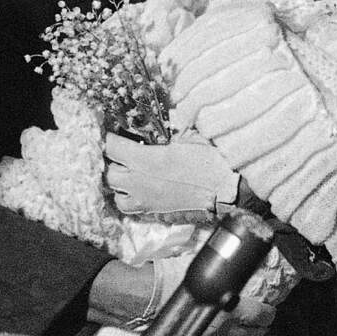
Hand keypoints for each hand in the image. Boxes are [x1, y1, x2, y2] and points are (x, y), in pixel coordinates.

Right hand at [94, 254, 275, 335]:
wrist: (143, 299)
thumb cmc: (172, 279)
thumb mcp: (204, 269)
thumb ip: (223, 272)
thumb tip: (235, 263)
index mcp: (230, 310)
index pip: (262, 316)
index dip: (269, 313)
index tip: (270, 309)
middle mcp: (223, 332)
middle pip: (253, 335)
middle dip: (259, 327)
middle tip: (260, 319)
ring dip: (239, 335)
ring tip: (239, 325)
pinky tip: (214, 332)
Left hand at [103, 131, 239, 217]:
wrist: (226, 189)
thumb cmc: (210, 160)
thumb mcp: (188, 136)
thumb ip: (168, 131)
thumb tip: (161, 123)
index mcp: (146, 159)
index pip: (112, 147)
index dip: (111, 138)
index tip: (116, 134)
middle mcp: (140, 182)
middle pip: (110, 173)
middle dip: (114, 162)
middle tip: (124, 153)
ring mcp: (146, 200)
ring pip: (117, 195)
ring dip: (120, 184)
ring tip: (130, 174)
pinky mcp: (155, 212)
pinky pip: (131, 209)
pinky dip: (130, 199)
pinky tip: (141, 190)